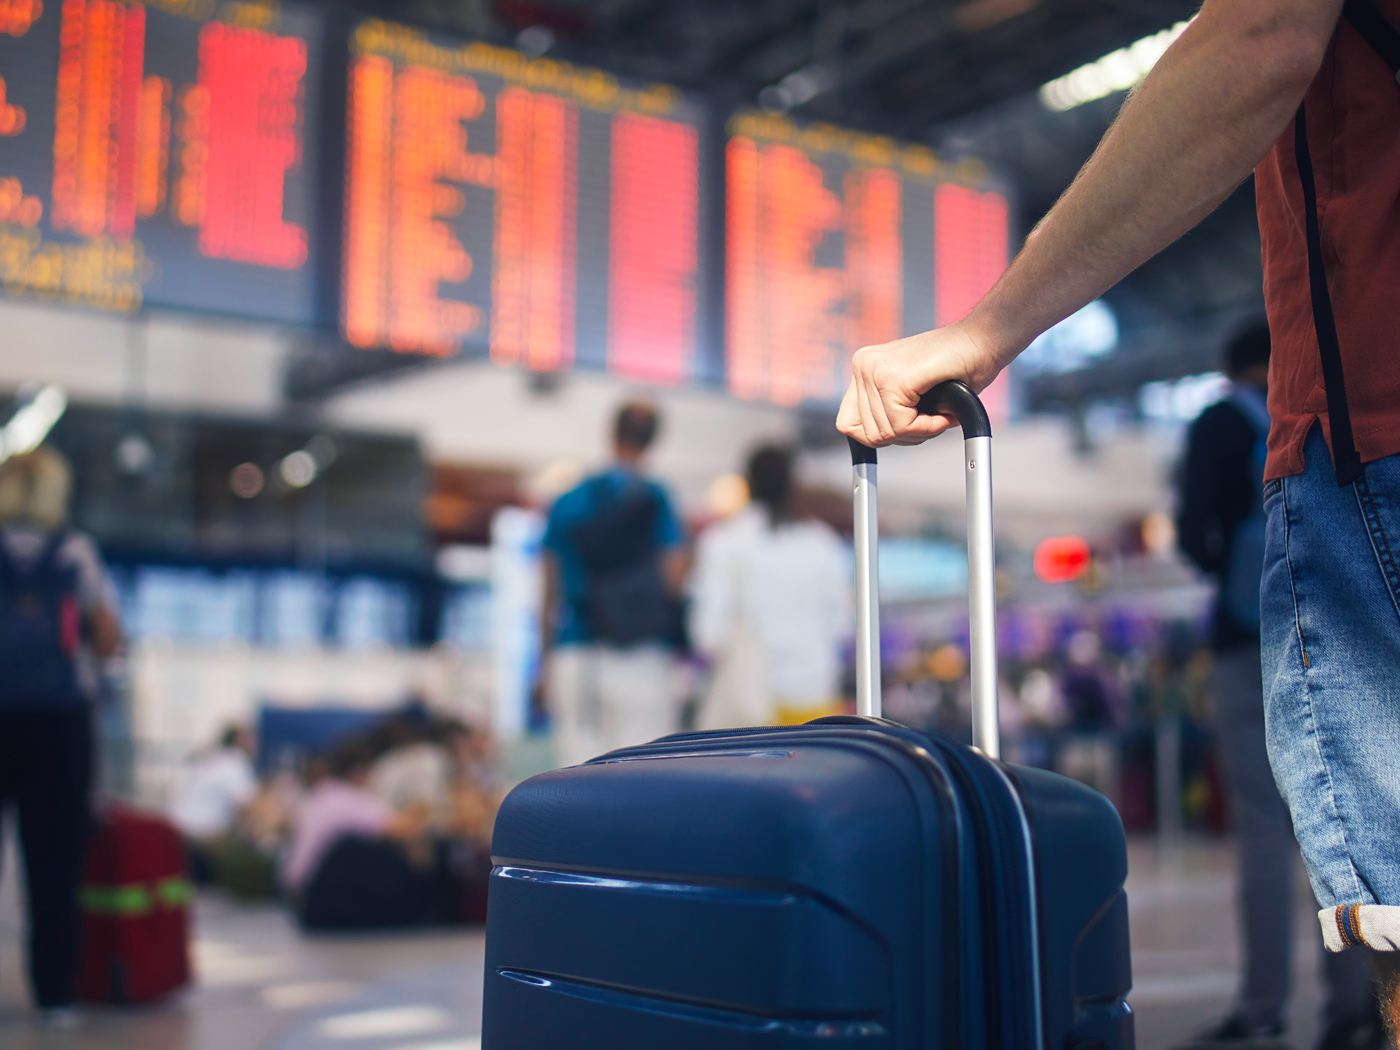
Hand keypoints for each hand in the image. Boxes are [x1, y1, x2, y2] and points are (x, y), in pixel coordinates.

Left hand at [836, 319, 1004, 447]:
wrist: (985, 339)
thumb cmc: (958, 366)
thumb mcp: (910, 394)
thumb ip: (886, 411)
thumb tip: (870, 441)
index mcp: (863, 367)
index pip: (848, 424)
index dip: (879, 436)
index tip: (907, 428)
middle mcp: (863, 365)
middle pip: (868, 434)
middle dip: (904, 436)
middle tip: (932, 420)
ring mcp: (875, 370)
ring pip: (885, 433)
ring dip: (920, 432)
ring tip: (941, 414)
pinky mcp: (893, 378)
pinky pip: (902, 427)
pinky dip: (928, 429)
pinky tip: (944, 414)